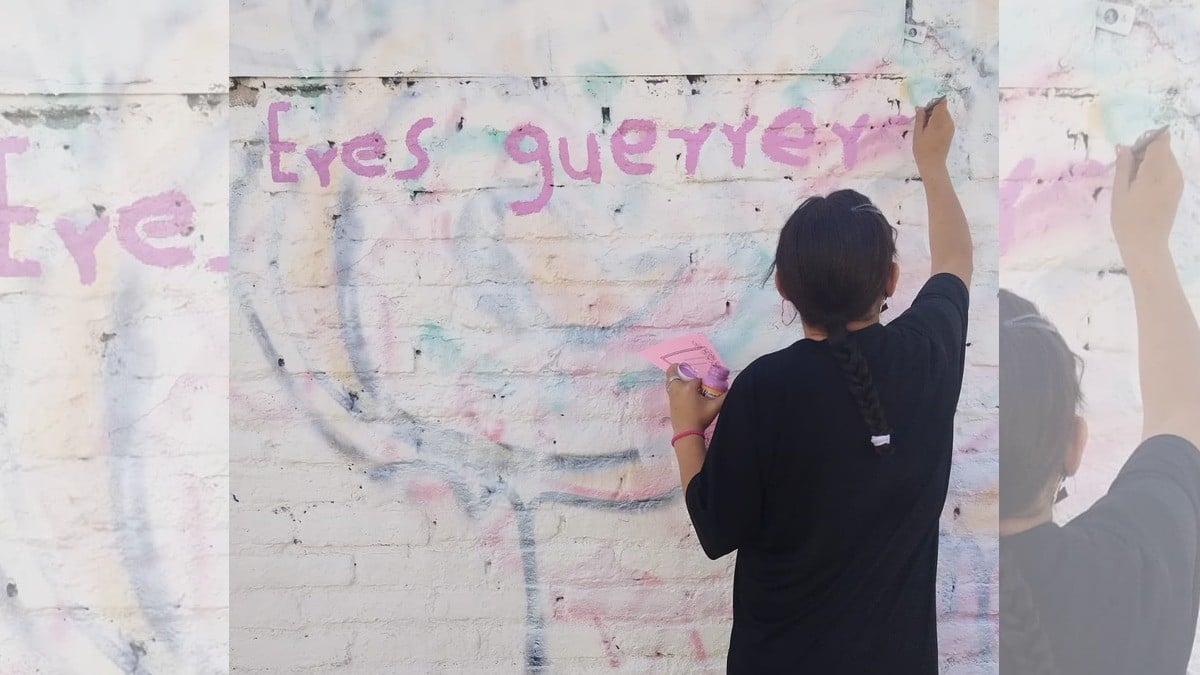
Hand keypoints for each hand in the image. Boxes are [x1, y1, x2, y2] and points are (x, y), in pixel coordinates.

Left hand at [665, 363, 724, 433]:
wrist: (687, 433)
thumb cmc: (701, 418)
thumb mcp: (715, 406)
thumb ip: (724, 396)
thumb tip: (731, 389)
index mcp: (689, 387)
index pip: (696, 379)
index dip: (702, 381)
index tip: (706, 386)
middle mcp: (678, 388)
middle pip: (673, 371)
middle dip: (679, 368)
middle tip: (687, 371)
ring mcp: (672, 395)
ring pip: (670, 380)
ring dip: (676, 378)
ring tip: (686, 381)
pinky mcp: (670, 402)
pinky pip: (670, 389)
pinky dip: (675, 387)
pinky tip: (684, 393)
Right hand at [913, 97, 953, 174]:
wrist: (933, 164)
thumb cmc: (922, 149)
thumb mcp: (918, 132)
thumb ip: (920, 118)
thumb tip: (920, 108)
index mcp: (940, 120)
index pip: (941, 102)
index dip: (933, 103)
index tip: (924, 111)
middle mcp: (948, 121)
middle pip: (943, 108)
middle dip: (933, 110)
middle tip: (922, 120)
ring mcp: (951, 127)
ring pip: (944, 115)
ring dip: (935, 117)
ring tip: (925, 128)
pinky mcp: (951, 132)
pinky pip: (945, 122)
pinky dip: (938, 123)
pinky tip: (930, 132)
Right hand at [1112, 129, 1182, 262]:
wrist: (1146, 245)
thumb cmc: (1127, 219)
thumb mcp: (1119, 191)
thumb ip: (1123, 166)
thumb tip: (1124, 147)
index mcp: (1157, 171)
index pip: (1160, 139)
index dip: (1145, 140)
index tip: (1130, 154)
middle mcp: (1172, 172)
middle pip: (1163, 148)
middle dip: (1145, 152)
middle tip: (1126, 170)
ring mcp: (1177, 181)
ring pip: (1165, 159)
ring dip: (1149, 163)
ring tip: (1132, 182)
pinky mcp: (1177, 189)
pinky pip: (1168, 171)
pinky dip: (1155, 172)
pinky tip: (1141, 188)